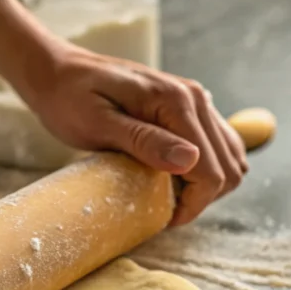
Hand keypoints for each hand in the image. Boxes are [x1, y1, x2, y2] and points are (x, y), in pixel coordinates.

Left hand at [21, 43, 247, 224]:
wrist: (59, 71)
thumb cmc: (69, 99)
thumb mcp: (98, 125)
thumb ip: (144, 141)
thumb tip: (189, 160)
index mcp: (176, 102)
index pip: (211, 171)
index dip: (192, 205)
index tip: (163, 218)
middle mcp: (196, 98)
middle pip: (229, 168)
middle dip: (201, 198)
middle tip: (163, 208)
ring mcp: (197, 100)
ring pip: (231, 159)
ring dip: (208, 185)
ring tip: (168, 193)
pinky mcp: (191, 107)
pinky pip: (219, 145)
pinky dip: (207, 168)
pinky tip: (175, 175)